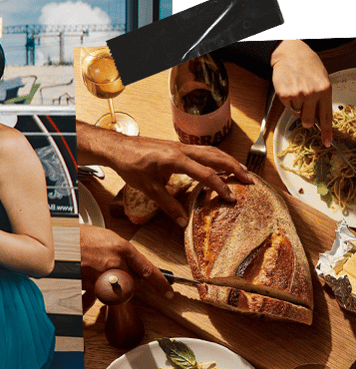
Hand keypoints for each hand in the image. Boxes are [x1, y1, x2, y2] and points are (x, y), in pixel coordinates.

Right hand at [80, 225, 173, 298]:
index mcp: (123, 250)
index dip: (161, 284)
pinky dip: (91, 301)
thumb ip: (124, 254)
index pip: (148, 270)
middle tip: (119, 275)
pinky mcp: (88, 286)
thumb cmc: (82, 236)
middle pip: (133, 285)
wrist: (61, 239)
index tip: (168, 292)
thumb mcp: (110, 239)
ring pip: (117, 293)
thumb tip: (134, 267)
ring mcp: (102, 277)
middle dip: (130, 283)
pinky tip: (89, 298)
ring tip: (102, 278)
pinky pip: (95, 300)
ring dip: (112, 289)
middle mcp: (115, 265)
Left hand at [104, 133, 252, 226]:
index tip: (231, 198)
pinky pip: (202, 150)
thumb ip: (168, 205)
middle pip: (216, 157)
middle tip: (250, 180)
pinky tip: (220, 164)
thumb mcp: (149, 189)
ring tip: (241, 172)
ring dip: (228, 160)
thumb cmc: (131, 165)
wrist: (118, 148)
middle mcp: (182, 150)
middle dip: (235, 168)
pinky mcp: (177, 146)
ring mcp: (180, 146)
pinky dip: (216, 157)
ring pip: (211, 151)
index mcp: (175, 160)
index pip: (205, 174)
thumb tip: (183, 222)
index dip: (220, 187)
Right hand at [271, 39, 332, 145]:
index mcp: (325, 90)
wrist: (291, 54)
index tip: (327, 142)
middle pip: (309, 121)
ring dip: (296, 105)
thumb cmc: (307, 66)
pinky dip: (288, 101)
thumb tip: (319, 117)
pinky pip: (287, 106)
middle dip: (306, 119)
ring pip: (296, 113)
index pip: (326, 117)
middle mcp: (312, 94)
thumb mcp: (321, 80)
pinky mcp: (284, 95)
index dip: (327, 132)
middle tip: (304, 109)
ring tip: (297, 90)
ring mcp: (298, 95)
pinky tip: (290, 88)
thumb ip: (321, 98)